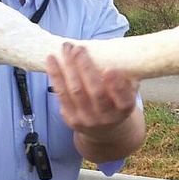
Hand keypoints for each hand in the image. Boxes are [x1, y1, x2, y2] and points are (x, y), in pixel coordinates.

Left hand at [46, 42, 145, 161]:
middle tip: (79, 49)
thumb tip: (118, 52)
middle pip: (95, 93)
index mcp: (124, 110)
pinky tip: (52, 60)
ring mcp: (88, 120)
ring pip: (76, 92)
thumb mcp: (126, 92)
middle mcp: (106, 118)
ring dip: (68, 67)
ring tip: (65, 49)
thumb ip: (125, 78)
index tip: (110, 69)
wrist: (103, 130)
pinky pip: (62, 95)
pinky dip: (56, 76)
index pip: (123, 99)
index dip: (116, 86)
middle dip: (86, 68)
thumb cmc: (115, 101)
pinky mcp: (71, 119)